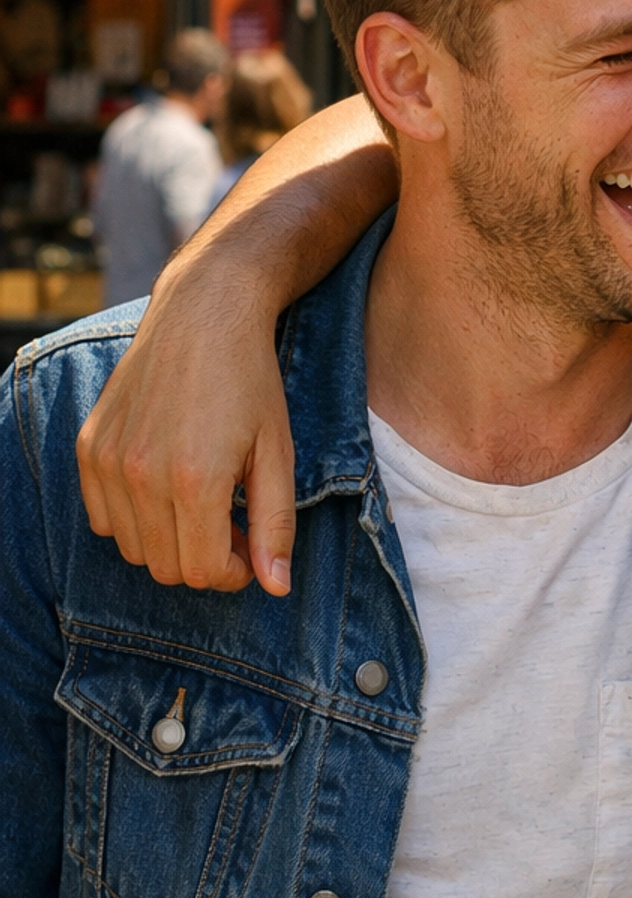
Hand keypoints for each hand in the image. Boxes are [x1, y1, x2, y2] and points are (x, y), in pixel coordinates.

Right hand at [76, 264, 294, 595]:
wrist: (205, 312)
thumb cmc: (250, 380)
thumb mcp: (277, 451)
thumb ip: (274, 525)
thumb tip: (276, 586)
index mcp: (195, 479)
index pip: (201, 572)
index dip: (231, 573)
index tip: (248, 550)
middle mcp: (142, 474)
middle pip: (166, 567)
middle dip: (203, 560)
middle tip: (231, 525)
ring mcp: (108, 460)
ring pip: (132, 548)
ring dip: (168, 540)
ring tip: (202, 503)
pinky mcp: (88, 446)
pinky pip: (102, 517)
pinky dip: (132, 518)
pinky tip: (165, 485)